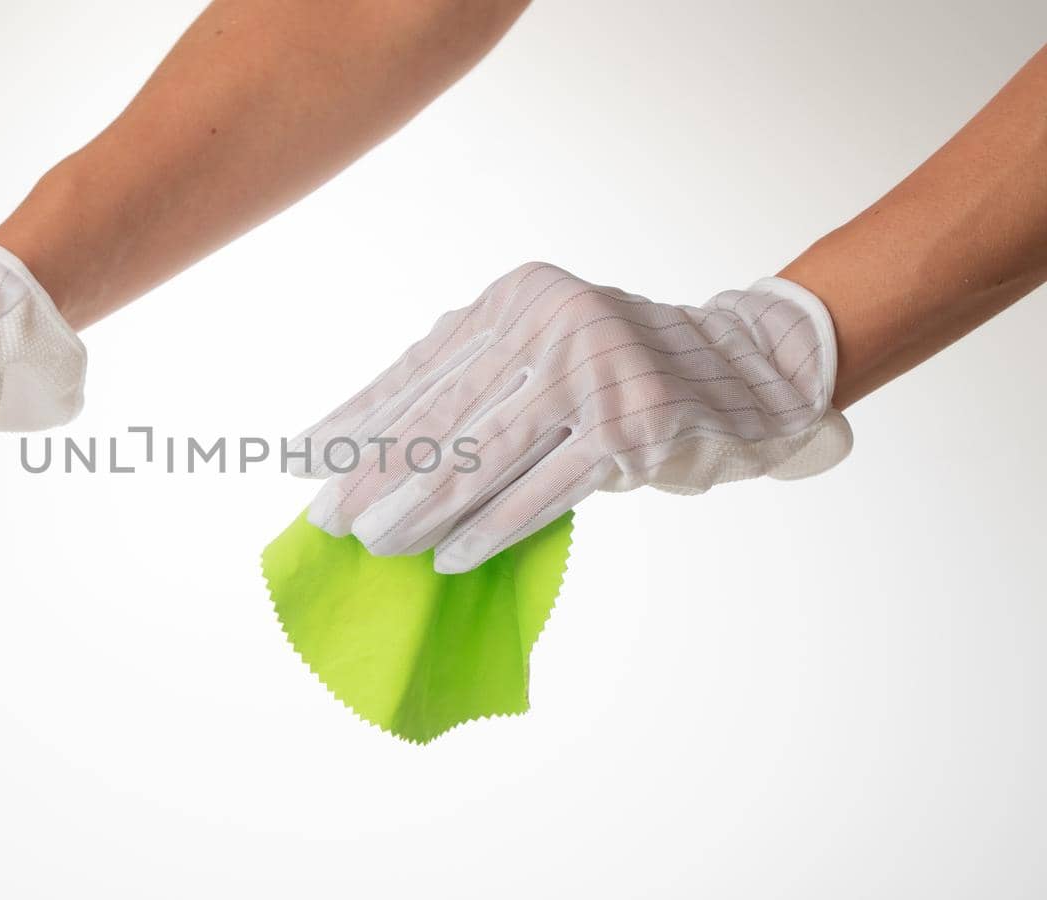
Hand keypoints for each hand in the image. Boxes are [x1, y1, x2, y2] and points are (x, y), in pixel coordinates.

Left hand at [292, 262, 851, 573]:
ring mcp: (592, 372)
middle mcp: (549, 322)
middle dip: (373, 473)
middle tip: (326, 518)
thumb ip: (474, 384)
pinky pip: (545, 489)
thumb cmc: (621, 371)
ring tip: (376, 545)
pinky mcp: (631, 426)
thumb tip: (371, 448)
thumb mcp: (542, 354)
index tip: (297, 459)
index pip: (417, 370)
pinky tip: (450, 557)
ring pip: (483, 454)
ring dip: (421, 508)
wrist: (751, 369)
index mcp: (514, 299)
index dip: (353, 419)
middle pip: (440, 414)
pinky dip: (493, 528)